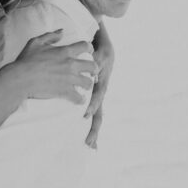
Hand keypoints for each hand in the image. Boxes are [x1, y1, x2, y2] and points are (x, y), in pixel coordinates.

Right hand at [12, 30, 97, 103]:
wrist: (20, 79)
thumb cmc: (26, 60)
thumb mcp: (36, 42)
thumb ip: (50, 36)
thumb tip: (62, 31)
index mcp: (65, 51)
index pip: (85, 46)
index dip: (89, 49)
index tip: (88, 52)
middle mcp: (70, 65)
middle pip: (93, 66)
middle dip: (93, 69)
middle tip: (89, 72)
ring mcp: (69, 79)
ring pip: (88, 83)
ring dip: (87, 85)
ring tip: (83, 87)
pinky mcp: (65, 92)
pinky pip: (79, 98)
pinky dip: (80, 100)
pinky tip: (79, 100)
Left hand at [84, 23, 114, 148]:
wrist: (101, 42)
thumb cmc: (100, 46)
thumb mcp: (101, 51)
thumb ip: (96, 60)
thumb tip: (94, 70)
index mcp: (102, 82)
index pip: (98, 98)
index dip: (92, 107)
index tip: (85, 116)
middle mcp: (100, 91)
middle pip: (99, 112)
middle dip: (94, 129)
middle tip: (89, 144)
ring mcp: (97, 94)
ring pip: (95, 115)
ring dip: (92, 130)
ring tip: (89, 145)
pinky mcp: (93, 94)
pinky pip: (89, 109)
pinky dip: (88, 122)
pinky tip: (85, 135)